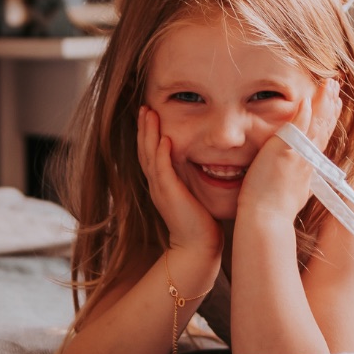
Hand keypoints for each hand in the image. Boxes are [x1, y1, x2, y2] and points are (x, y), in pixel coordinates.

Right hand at [137, 107, 220, 256]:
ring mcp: (160, 189)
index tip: (150, 114)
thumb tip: (209, 163)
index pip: (151, 153)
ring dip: (148, 134)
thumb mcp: (195, 195)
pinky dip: (161, 154)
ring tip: (148, 114)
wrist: (198, 247)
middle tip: (143, 107)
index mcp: (162, 184)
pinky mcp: (169, 195)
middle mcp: (157, 184)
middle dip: (143, 128)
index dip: (148, 133)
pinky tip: (164, 139)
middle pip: (144, 150)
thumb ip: (195, 178)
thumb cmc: (201, 223)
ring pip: (149, 156)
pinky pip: (162, 171)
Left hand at [237, 79, 340, 225]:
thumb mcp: (293, 193)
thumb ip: (298, 181)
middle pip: (324, 127)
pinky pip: (297, 129)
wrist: (266, 220)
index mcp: (308, 167)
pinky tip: (307, 99)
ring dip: (323, 103)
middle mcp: (307, 159)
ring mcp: (298, 155)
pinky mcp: (285, 153)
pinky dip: (304, 114)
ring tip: (329, 84)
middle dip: (331, 105)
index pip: (322, 138)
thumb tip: (303, 181)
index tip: (335, 104)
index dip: (329, 119)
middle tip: (337, 85)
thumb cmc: (272, 212)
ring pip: (316, 124)